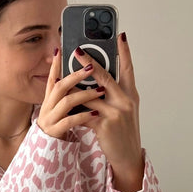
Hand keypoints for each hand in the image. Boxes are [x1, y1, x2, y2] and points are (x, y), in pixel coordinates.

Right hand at [37, 49, 105, 137]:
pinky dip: (83, 116)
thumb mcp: (63, 108)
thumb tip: (84, 76)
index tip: (60, 49)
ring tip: (100, 90)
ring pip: (66, 102)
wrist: (50, 151)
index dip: (56, 64)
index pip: (53, 77)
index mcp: (50, 99)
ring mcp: (51, 119)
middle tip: (91, 67)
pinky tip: (95, 113)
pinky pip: (69, 121)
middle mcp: (48, 106)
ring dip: (84, 94)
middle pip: (60, 85)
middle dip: (76, 75)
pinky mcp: (55, 132)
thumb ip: (70, 94)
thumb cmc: (60, 127)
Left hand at [72, 33, 143, 191]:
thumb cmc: (122, 132)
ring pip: (90, 94)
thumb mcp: (122, 110)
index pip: (128, 68)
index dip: (124, 51)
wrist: (126, 156)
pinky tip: (63, 103)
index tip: (120, 35)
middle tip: (77, 49)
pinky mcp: (104, 125)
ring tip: (62, 76)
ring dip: (74, 86)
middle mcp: (125, 101)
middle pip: (105, 76)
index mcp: (130, 95)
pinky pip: (84, 112)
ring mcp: (115, 113)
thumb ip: (111, 94)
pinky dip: (73, 108)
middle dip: (89, 61)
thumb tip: (94, 80)